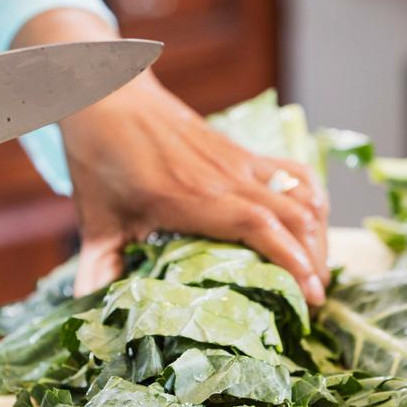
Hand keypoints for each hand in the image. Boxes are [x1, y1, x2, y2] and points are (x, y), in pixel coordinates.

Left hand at [12, 11, 329, 304]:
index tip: (312, 296)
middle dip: (315, 259)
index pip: (261, 227)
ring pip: (302, 192)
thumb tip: (88, 310)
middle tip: (316, 297)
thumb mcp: (95, 219)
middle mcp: (226, 177)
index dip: (293, 261)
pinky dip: (312, 197)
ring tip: (317, 268)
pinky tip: (312, 222)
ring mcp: (239, 160)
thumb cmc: (99, 159)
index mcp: (193, 198)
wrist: (108, 95)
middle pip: (296, 215)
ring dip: (319, 231)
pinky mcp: (242, 151)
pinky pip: (293, 171)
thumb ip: (98, 267)